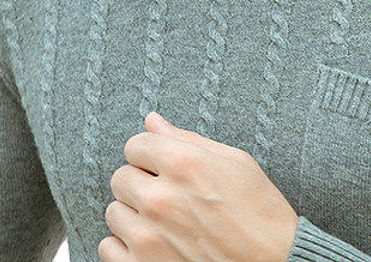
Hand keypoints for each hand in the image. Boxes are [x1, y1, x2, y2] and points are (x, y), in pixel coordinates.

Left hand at [99, 110, 298, 261]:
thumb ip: (186, 139)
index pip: (135, 144)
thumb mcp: (234, 161)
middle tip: (166, 193)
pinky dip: (124, 247)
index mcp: (183, 163)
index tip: (161, 164)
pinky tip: (150, 244)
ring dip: (133, 214)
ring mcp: (149, 238)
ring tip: (163, 221)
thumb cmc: (261, 212)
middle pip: (121, 177)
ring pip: (114, 212)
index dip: (149, 153)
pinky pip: (109, 249)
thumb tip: (152, 121)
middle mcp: (160, 198)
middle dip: (140, 181)